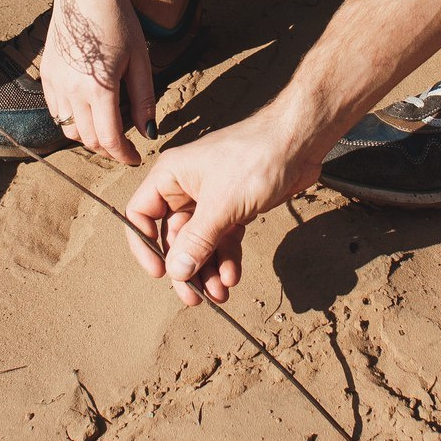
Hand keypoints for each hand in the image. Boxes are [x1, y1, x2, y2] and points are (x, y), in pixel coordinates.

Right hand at [40, 0, 154, 165]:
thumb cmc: (117, 20)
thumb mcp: (139, 60)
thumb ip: (144, 100)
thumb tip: (148, 132)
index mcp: (99, 88)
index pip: (109, 139)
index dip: (123, 156)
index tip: (135, 159)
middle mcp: (72, 91)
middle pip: (88, 139)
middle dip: (108, 147)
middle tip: (124, 143)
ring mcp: (55, 83)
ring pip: (68, 128)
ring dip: (88, 135)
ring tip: (107, 126)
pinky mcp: (46, 75)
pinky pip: (56, 110)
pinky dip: (71, 118)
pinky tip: (87, 107)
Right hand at [122, 117, 319, 305]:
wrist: (299, 142)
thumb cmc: (255, 158)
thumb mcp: (222, 204)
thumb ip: (197, 240)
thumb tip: (176, 272)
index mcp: (170, 176)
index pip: (141, 215)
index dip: (145, 246)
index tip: (160, 273)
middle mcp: (186, 188)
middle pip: (174, 237)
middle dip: (186, 267)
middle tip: (194, 298)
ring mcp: (212, 199)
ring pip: (201, 243)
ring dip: (208, 269)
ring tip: (220, 294)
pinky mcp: (235, 207)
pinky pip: (223, 240)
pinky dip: (226, 258)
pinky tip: (233, 276)